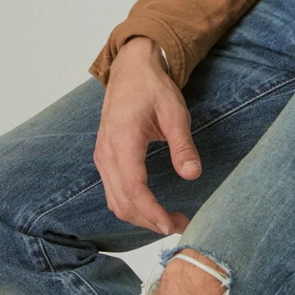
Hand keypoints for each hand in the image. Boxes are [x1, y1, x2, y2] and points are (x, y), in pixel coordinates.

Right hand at [93, 36, 201, 234]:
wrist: (131, 70)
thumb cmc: (153, 88)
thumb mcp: (175, 113)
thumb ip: (182, 145)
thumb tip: (192, 175)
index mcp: (122, 141)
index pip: (133, 188)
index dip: (151, 212)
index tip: (171, 225)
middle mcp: (106, 153)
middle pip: (122, 202)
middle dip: (149, 220)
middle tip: (180, 224)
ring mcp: (102, 157)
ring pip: (115, 201)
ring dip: (140, 216)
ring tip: (170, 220)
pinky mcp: (104, 158)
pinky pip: (113, 192)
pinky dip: (131, 206)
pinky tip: (152, 207)